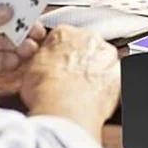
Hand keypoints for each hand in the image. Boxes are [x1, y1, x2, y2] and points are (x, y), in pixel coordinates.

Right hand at [20, 25, 119, 139]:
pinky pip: (116, 75)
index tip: (57, 65)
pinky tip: (97, 95)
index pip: (63, 37)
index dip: (58, 53)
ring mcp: (106, 55)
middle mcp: (88, 38)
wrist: (64, 113)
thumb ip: (39, 59)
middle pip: (85, 45)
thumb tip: (40, 62)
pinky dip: (109, 84)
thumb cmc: (45, 93)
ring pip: (103, 58)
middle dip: (79, 59)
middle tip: (69, 79)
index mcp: (64, 33)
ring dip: (96, 69)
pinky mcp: (119, 74)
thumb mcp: (28, 70)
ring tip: (82, 90)